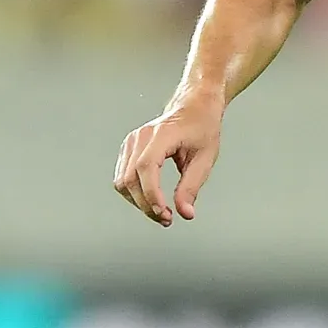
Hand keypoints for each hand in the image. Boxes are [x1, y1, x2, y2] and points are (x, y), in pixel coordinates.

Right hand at [112, 90, 224, 225]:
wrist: (194, 108)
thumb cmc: (202, 128)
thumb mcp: (204, 159)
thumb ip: (191, 187)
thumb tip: (185, 213)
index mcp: (161, 134)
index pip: (146, 167)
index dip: (151, 193)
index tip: (163, 213)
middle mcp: (140, 137)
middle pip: (130, 178)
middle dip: (146, 204)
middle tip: (166, 219)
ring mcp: (131, 142)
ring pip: (123, 181)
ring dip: (139, 202)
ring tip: (161, 213)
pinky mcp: (129, 149)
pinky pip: (123, 177)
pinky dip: (134, 193)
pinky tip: (151, 200)